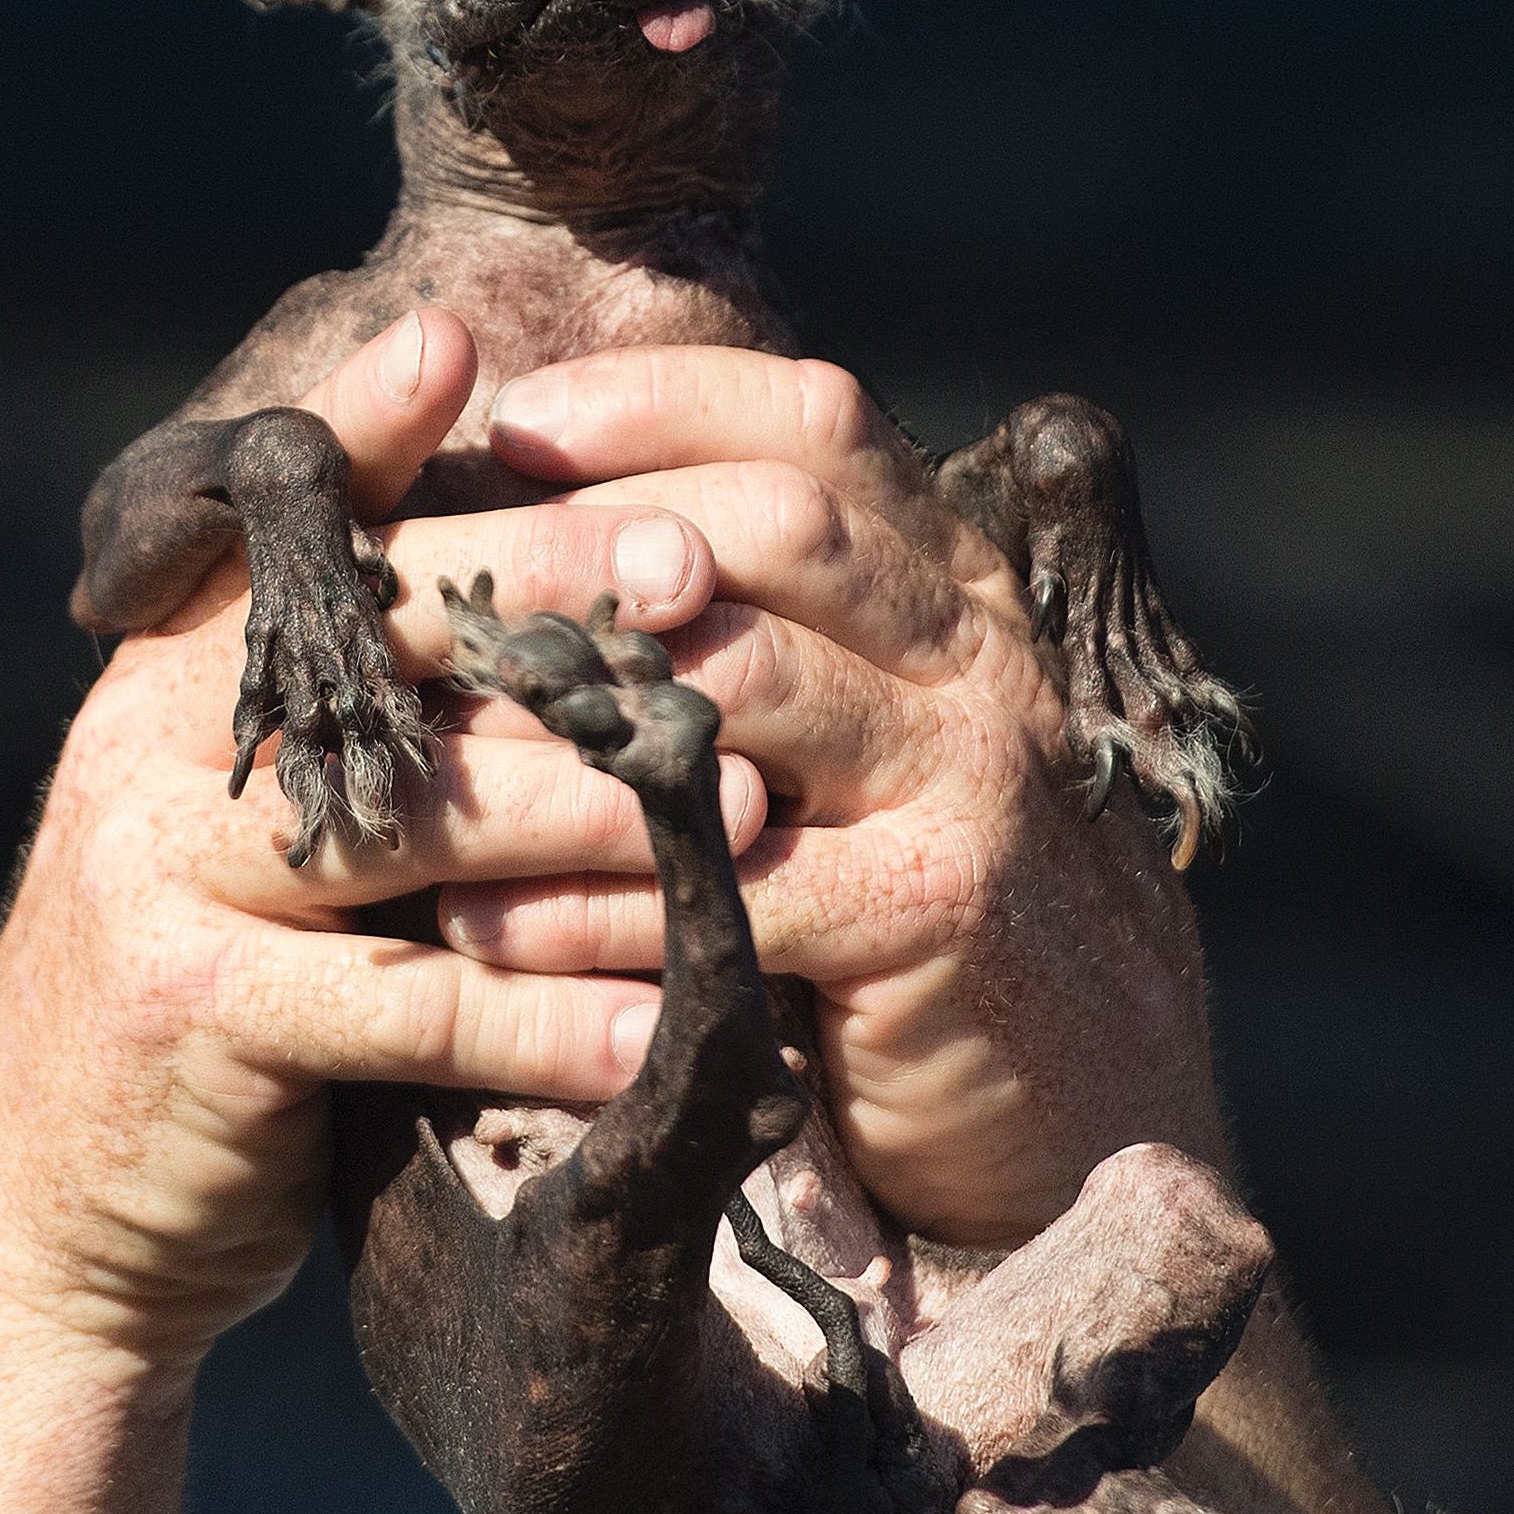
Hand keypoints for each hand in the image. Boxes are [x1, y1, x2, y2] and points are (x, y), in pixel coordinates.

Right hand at [0, 310, 761, 1372]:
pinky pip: (408, 1004)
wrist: (43, 1221)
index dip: (425, 442)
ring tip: (744, 807)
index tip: (572, 412)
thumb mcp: (257, 815)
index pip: (304, 515)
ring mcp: (159, 870)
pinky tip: (660, 1024)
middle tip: (718, 592)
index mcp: (170, 662)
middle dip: (565, 611)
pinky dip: (546, 1017)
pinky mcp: (191, 1012)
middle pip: (386, 640)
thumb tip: (522, 544)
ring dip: (598, 817)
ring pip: (422, 819)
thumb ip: (357, 695)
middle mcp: (149, 737)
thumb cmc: (209, 984)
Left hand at [435, 349, 1230, 1248]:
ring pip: (752, 681)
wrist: (1083, 1112)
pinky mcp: (940, 912)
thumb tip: (554, 539)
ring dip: (571, 707)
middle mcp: (980, 656)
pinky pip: (737, 879)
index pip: (821, 425)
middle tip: (444, 576)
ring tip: (430, 740)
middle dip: (591, 534)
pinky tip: (487, 924)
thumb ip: (772, 637)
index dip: (663, 401)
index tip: (514, 418)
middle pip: (783, 522)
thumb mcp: (865, 745)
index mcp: (956, 589)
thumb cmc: (917, 910)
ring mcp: (974, 776)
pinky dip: (596, 903)